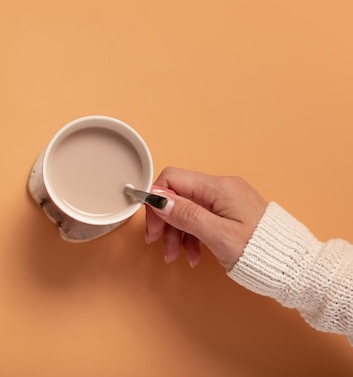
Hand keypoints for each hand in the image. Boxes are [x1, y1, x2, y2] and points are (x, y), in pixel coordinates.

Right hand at [145, 167, 267, 269]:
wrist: (295, 267)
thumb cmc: (262, 253)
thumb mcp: (218, 236)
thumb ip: (187, 215)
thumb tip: (159, 199)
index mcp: (218, 188)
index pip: (172, 179)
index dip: (156, 201)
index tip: (153, 226)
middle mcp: (222, 188)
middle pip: (177, 196)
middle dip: (165, 221)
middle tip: (159, 244)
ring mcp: (226, 200)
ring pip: (187, 209)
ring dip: (177, 233)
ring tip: (178, 256)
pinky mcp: (230, 212)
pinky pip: (201, 218)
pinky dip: (192, 235)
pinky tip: (194, 254)